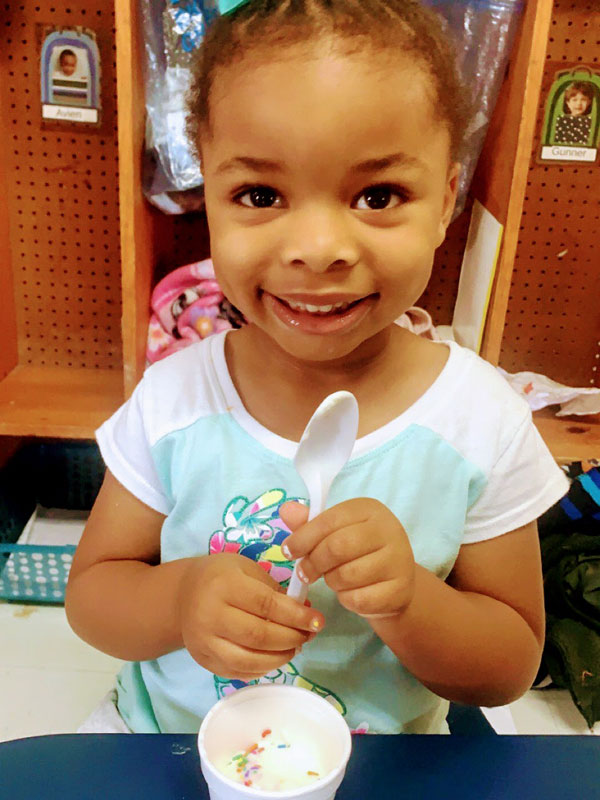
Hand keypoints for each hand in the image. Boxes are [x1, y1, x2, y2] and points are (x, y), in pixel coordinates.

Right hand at [177, 552, 323, 679]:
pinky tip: (275, 657)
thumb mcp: (247, 569)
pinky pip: (238, 672)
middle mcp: (210, 615)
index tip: (317, 621)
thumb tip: (307, 613)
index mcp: (224, 585)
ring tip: (295, 647)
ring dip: (280, 658)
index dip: (296, 616)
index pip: (266, 604)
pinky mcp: (204, 661)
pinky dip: (263, 668)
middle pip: (258, 636)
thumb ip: (275, 591)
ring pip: (248, 660)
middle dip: (291, 638)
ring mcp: (204, 642)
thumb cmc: (221, 576)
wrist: (182, 595)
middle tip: (308, 635)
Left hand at [280, 498, 414, 619]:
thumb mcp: (335, 531)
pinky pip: (359, 599)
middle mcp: (388, 530)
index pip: (329, 520)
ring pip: (347, 575)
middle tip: (304, 573)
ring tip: (333, 578)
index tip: (287, 552)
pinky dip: (346, 599)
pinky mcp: (400, 590)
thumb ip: (310, 523)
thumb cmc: (358, 551)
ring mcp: (398, 560)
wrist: (394, 582)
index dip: (303, 537)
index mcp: (369, 509)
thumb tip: (286, 510)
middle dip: (313, 563)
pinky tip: (350, 593)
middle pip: (337, 547)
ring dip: (331, 581)